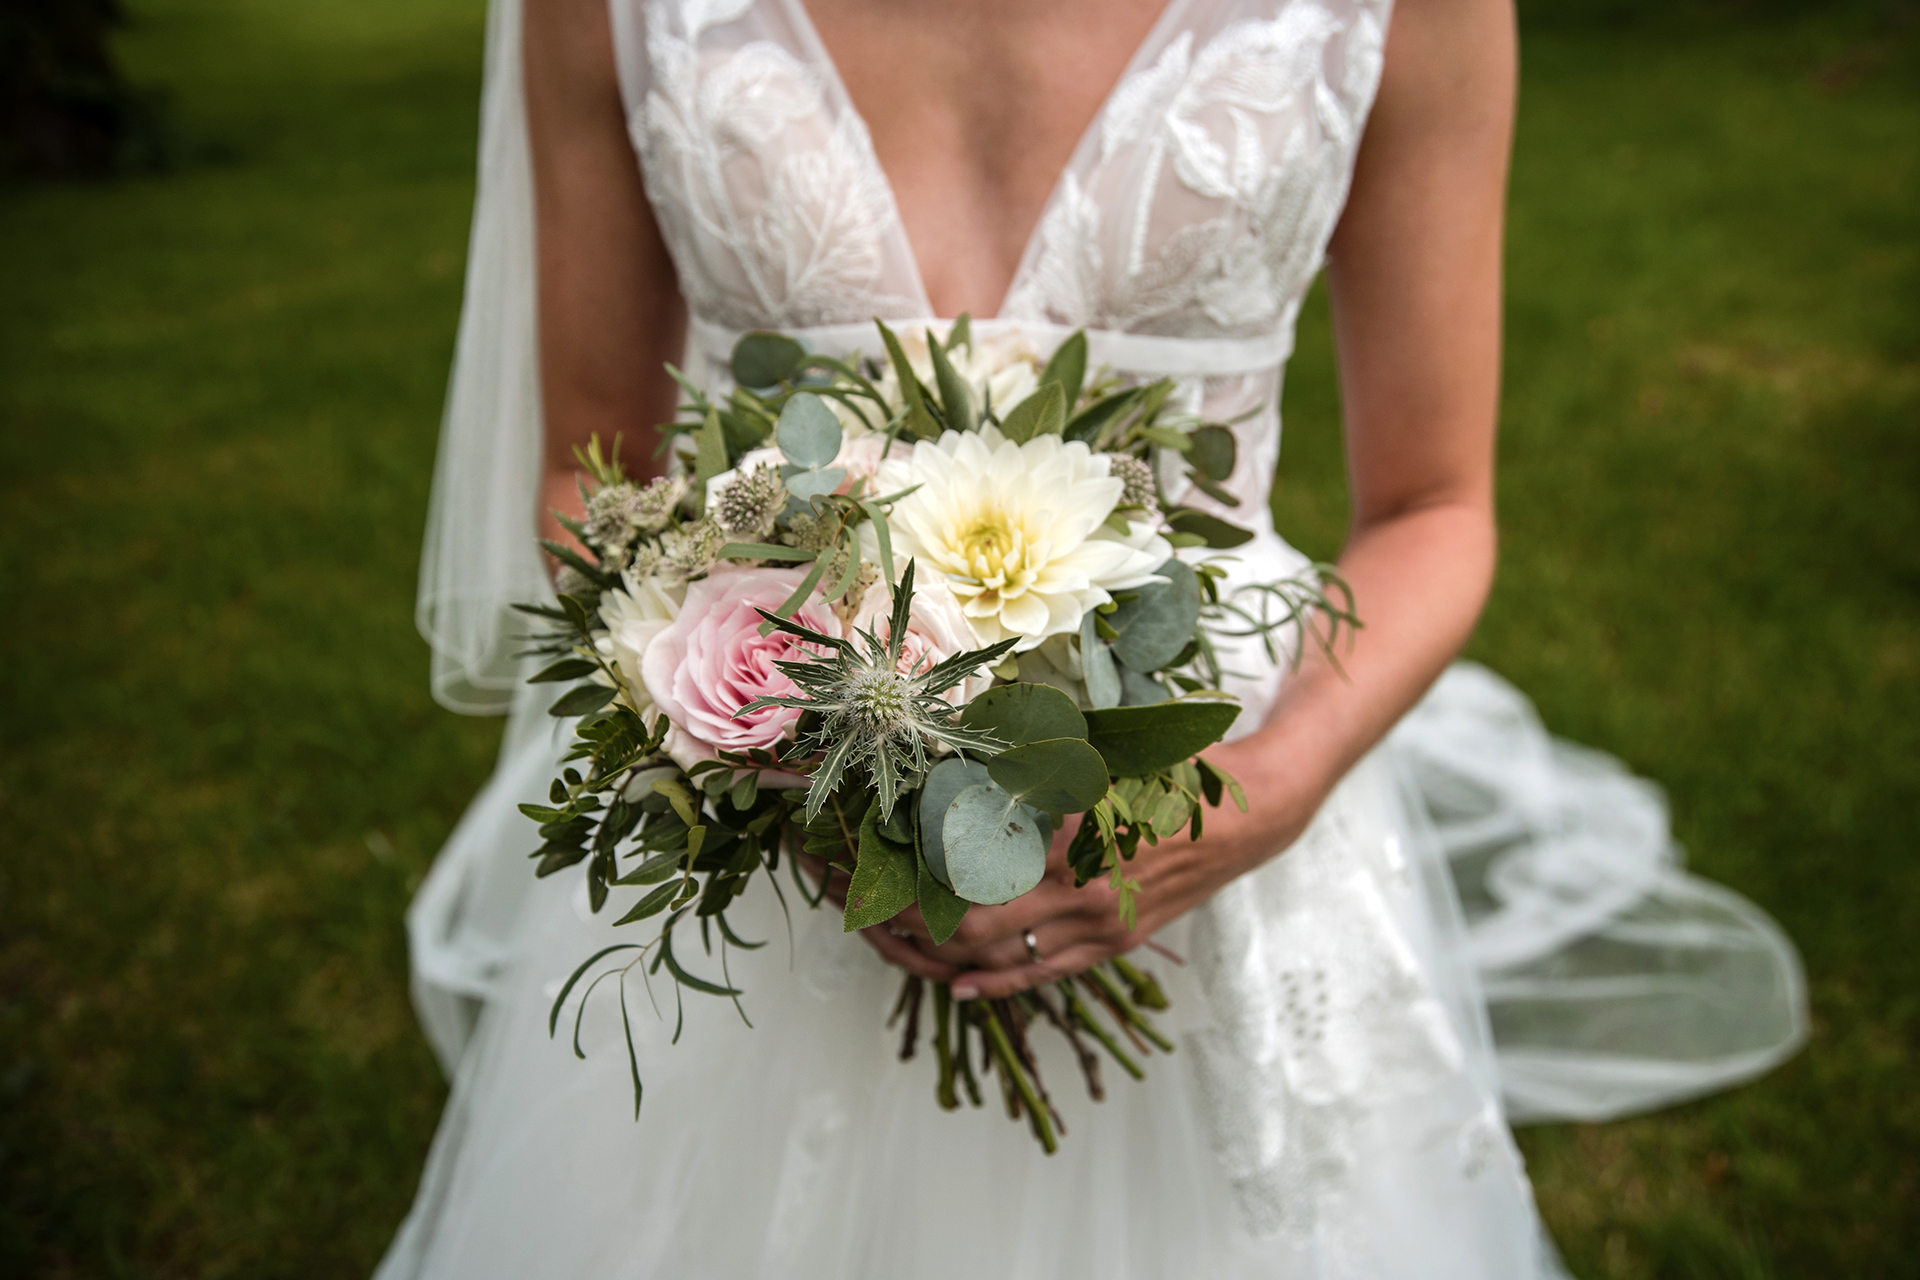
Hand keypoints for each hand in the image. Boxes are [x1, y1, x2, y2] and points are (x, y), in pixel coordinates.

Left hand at [846, 733, 1323, 998]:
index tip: (869, 856)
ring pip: (1001, 957)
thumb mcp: (1098, 753)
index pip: (968, 864)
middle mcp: (1080, 890)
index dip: (913, 867)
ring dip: (940, 955)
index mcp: (1070, 836)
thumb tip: (954, 765)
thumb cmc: (1170, 769)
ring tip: (891, 942)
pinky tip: (957, 985)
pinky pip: (1044, 974)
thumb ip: (1030, 765)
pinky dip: (995, 984)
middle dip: (910, 918)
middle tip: (861, 905)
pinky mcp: (1114, 944)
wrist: (1251, 814)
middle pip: (971, 921)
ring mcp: (1099, 925)